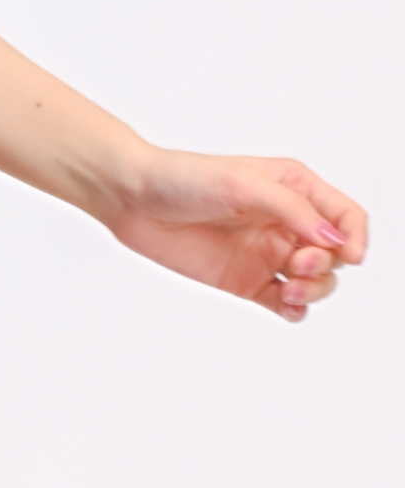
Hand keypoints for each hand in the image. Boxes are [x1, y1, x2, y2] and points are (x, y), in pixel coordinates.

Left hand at [107, 149, 367, 323]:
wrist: (132, 198)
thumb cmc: (184, 177)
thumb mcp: (243, 184)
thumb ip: (291, 210)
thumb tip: (333, 239)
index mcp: (294, 189)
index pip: (345, 216)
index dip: (355, 236)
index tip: (349, 254)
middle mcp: (285, 223)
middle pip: (335, 255)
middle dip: (328, 266)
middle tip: (298, 264)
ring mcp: (266, 254)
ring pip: (315, 282)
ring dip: (315, 291)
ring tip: (289, 290)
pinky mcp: (245, 280)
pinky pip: (285, 303)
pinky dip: (294, 310)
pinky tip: (286, 305)